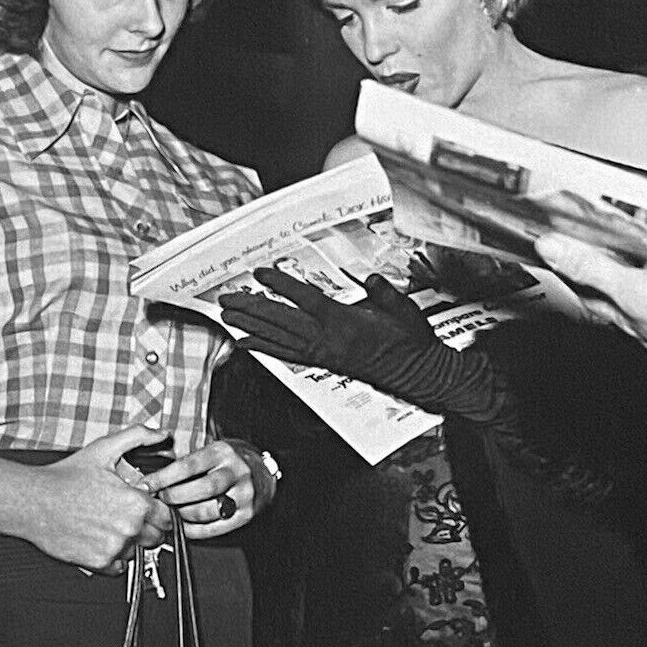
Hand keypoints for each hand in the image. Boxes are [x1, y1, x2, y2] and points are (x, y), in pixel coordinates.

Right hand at [21, 425, 171, 571]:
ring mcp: (114, 548)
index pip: (167, 516)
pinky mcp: (99, 563)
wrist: (34, 502)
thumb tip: (162, 434)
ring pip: (137, 551)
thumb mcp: (105, 448)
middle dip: (147, 527)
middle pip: (156, 537)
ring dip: (130, 542)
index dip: (158, 510)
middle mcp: (129, 528)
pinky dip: (113, 557)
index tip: (148, 507)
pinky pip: (119, 566)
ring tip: (109, 524)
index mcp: (136, 503)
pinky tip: (100, 538)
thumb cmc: (66, 476)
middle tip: (127, 515)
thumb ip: (139, 436)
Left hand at [141, 438, 270, 539]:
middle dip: (173, 497)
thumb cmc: (230, 461)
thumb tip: (155, 477)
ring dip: (183, 515)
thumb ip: (188, 462)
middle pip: (200, 488)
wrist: (263, 473)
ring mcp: (243, 494)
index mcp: (222, 452)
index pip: (188, 465)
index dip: (164, 477)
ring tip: (170, 514)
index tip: (147, 484)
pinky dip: (195, 530)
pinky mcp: (246, 514)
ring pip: (207, 510)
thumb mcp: (212, 451)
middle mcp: (235, 471)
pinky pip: (215, 528)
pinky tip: (183, 526)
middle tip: (158, 501)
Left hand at [219, 265, 509, 424]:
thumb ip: (383, 292)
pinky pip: (289, 355)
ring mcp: (325, 354)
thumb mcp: (404, 309)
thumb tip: (369, 278)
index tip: (260, 273)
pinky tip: (248, 343)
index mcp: (346, 322)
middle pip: (282, 321)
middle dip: (253, 309)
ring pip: (280, 339)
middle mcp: (329, 340)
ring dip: (252, 327)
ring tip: (228, 317)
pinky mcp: (326, 363)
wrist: (420, 374)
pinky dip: (266, 348)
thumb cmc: (412, 340)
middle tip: (227, 299)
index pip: (306, 300)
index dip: (281, 286)